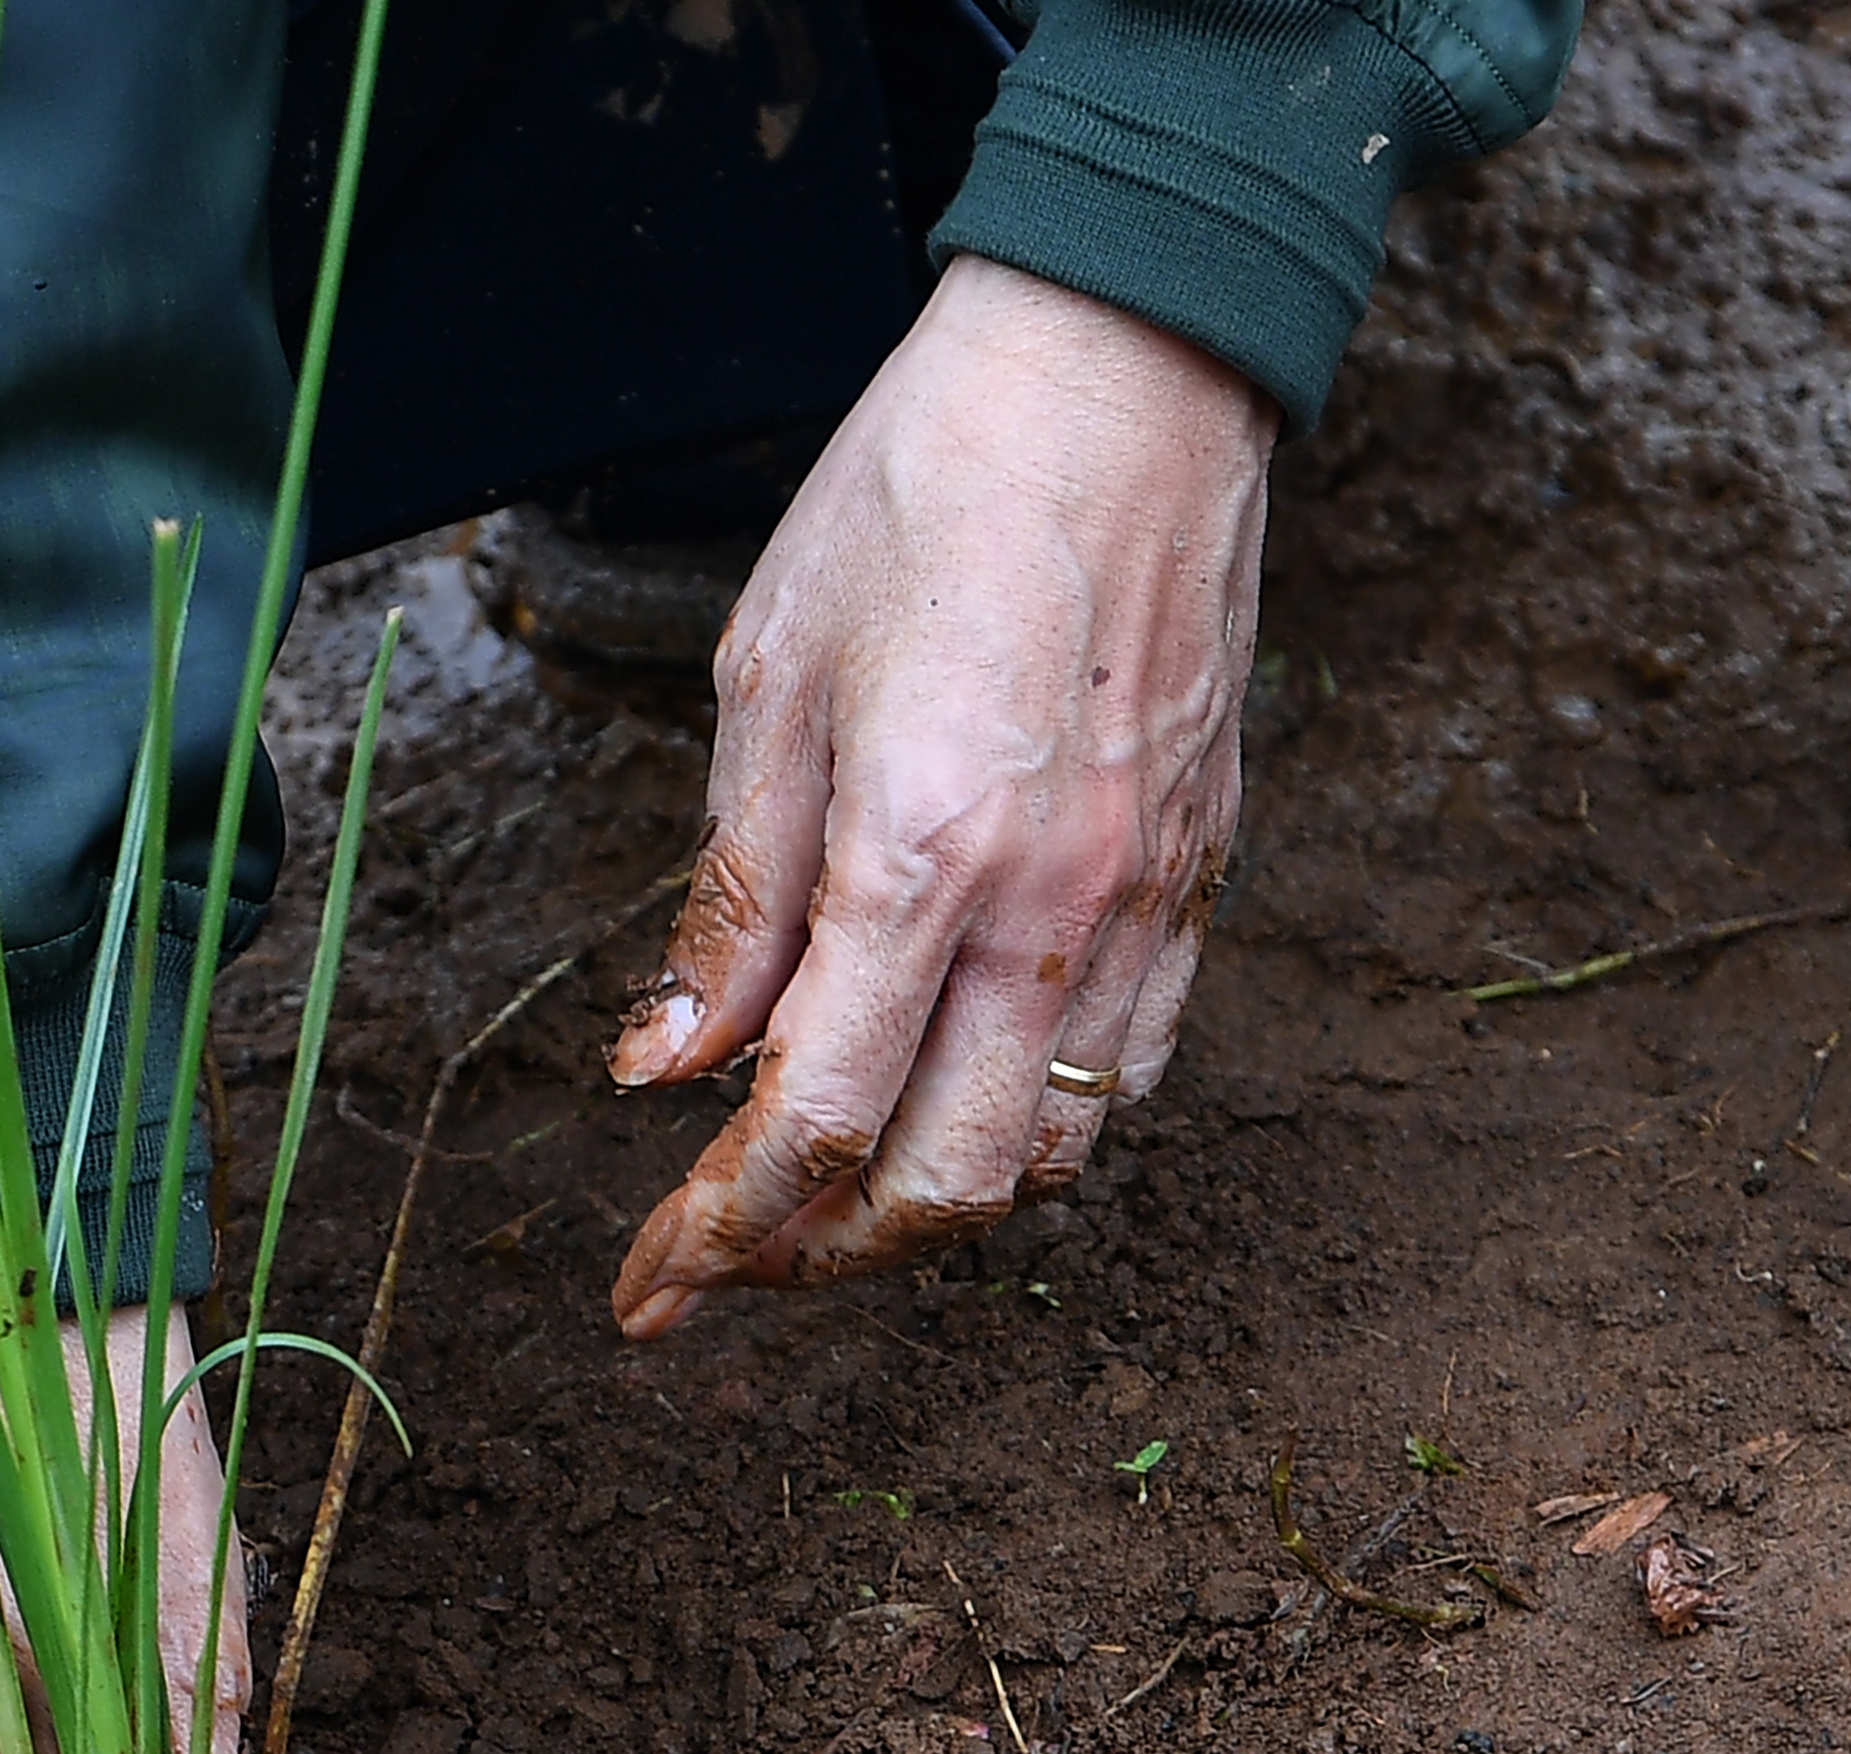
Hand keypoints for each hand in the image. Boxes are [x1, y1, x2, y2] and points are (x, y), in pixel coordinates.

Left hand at [606, 256, 1274, 1333]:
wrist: (1128, 370)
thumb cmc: (927, 489)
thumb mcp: (770, 678)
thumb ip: (730, 897)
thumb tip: (664, 1066)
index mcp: (920, 853)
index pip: (815, 1125)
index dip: (718, 1234)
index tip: (648, 1285)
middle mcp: (1051, 906)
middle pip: (944, 1188)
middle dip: (820, 1258)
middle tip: (730, 1249)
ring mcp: (1146, 900)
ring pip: (1051, 1155)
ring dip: (934, 1209)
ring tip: (837, 1188)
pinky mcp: (1202, 876)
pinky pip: (1129, 1069)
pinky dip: (1038, 1129)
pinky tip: (962, 1102)